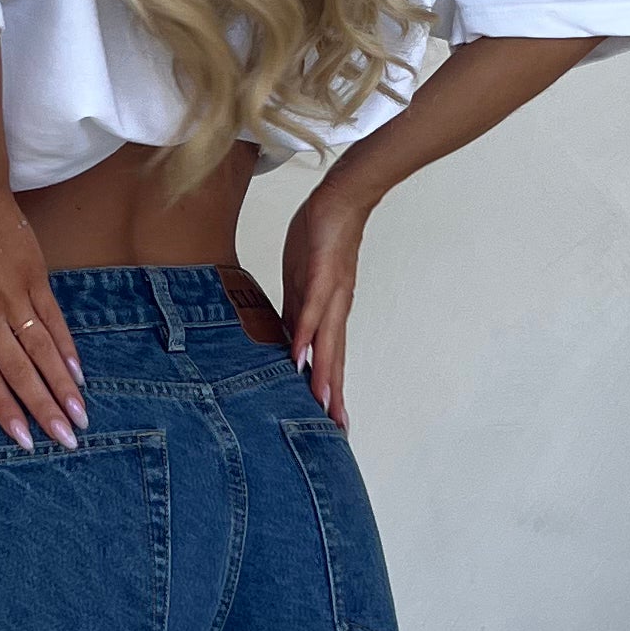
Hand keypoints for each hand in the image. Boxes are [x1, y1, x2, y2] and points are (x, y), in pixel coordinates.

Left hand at [0, 187, 85, 448]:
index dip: (5, 409)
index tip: (24, 439)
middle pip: (19, 371)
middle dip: (44, 409)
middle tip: (65, 440)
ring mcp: (14, 297)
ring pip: (42, 350)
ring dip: (62, 386)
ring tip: (80, 415)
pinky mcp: (35, 278)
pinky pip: (54, 321)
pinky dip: (67, 349)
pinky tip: (79, 373)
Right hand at [280, 176, 370, 427]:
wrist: (339, 200)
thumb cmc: (320, 240)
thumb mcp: (302, 283)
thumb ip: (297, 313)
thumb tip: (290, 340)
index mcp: (330, 313)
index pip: (331, 359)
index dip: (332, 391)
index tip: (333, 423)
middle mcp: (335, 309)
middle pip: (335, 360)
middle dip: (334, 397)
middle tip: (336, 430)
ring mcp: (330, 293)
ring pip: (327, 341)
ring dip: (324, 374)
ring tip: (321, 404)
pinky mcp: (321, 275)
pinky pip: (312, 309)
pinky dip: (306, 333)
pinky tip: (299, 355)